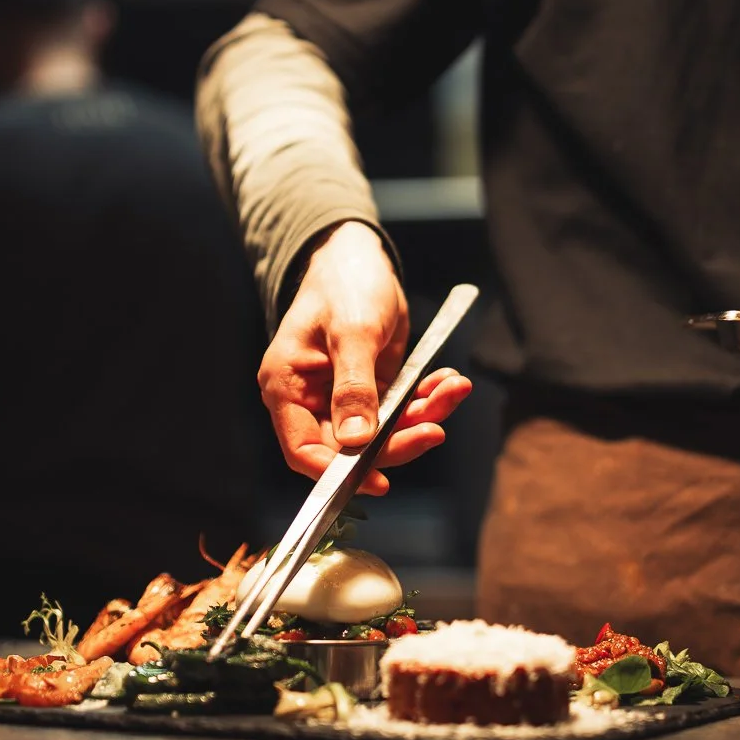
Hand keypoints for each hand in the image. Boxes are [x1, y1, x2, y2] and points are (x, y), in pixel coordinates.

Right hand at [259, 221, 472, 495]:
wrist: (360, 259)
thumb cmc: (344, 285)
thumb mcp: (351, 332)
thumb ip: (354, 387)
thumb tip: (357, 440)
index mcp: (287, 387)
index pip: (303, 449)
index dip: (338, 473)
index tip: (379, 480)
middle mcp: (312, 401)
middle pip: (351, 449)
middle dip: (398, 441)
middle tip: (436, 429)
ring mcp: (344, 399)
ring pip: (385, 432)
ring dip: (423, 417)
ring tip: (453, 389)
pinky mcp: (373, 391)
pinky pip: (402, 410)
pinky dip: (428, 400)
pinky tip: (449, 382)